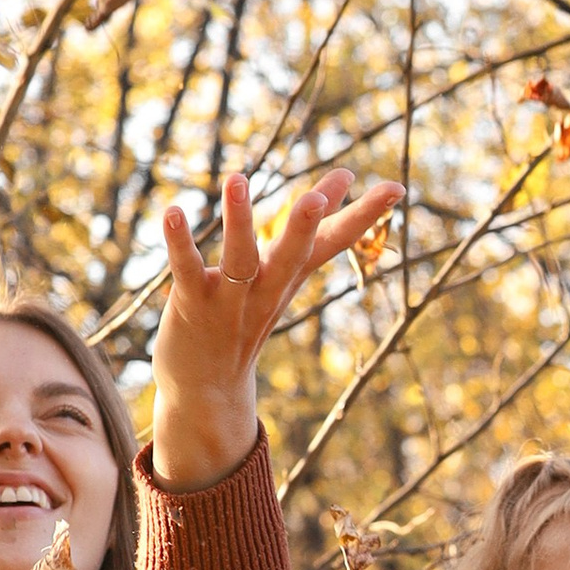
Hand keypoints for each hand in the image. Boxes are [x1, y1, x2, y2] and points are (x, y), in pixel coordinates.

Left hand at [150, 168, 400, 487]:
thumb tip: (332, 189)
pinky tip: (174, 212)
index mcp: (290, 279)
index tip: (395, 188)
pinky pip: (187, 271)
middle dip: (304, 226)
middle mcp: (267, 290)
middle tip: (316, 197)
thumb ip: (303, 232)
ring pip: (240, 259)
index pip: (333, 244)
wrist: (207, 391)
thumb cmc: (243, 321)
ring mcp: (231, 301)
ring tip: (237, 178)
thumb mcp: (279, 277)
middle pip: (293, 256)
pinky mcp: (193, 305)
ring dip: (239, 220)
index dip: (364, 217)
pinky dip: (181, 243)